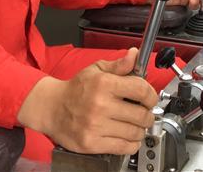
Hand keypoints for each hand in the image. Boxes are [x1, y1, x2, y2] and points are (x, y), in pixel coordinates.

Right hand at [18, 48, 157, 154]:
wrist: (51, 108)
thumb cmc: (75, 89)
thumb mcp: (96, 70)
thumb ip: (118, 65)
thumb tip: (134, 55)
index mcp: (104, 84)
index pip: (141, 90)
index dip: (151, 95)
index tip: (150, 99)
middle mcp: (100, 105)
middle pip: (141, 115)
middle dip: (147, 115)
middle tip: (144, 113)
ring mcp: (96, 126)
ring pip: (135, 133)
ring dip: (140, 130)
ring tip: (135, 125)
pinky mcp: (92, 143)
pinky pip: (124, 147)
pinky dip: (132, 144)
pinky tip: (128, 137)